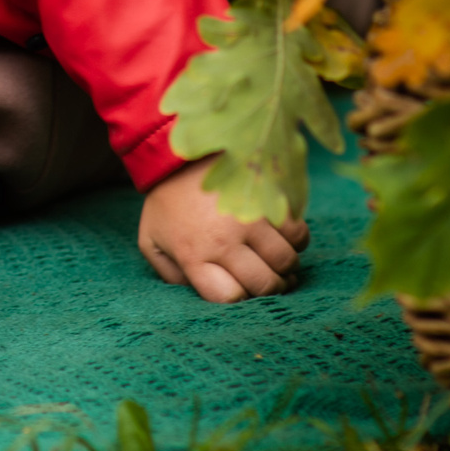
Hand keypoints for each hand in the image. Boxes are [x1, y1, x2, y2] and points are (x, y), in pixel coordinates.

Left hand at [137, 160, 309, 302]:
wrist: (177, 150)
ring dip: (286, 267)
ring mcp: (249, 218)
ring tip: (276, 259)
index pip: (230, 298)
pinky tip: (282, 236)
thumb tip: (197, 293)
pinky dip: (297, 240)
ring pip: (286, 261)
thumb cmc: (166, 199)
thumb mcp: (151, 240)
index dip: (240, 300)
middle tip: (269, 281)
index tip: (242, 290)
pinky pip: (298, 233)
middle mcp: (223, 241)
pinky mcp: (268, 197)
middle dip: (270, 288)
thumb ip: (169, 273)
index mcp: (193, 255)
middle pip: (265, 285)